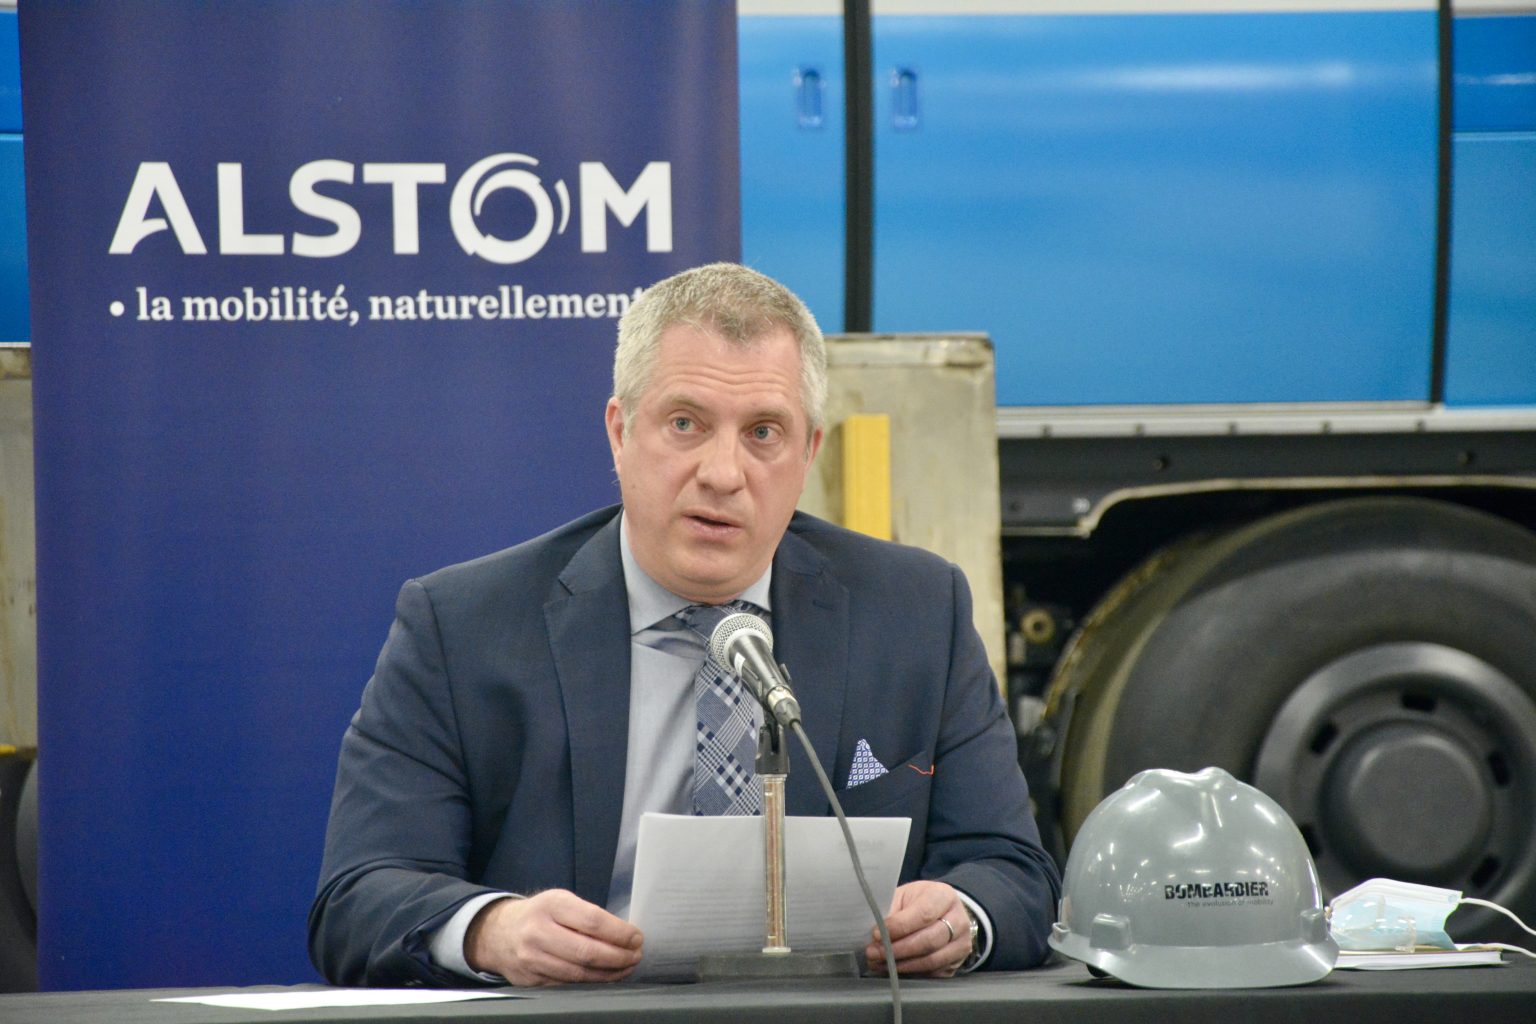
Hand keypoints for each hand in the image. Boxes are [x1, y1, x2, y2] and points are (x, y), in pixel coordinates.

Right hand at [464, 889, 642, 985]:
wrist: (498, 933)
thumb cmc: (540, 914)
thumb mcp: (560, 901)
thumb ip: (586, 915)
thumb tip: (623, 934)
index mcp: (551, 905)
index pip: (592, 921)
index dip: (619, 933)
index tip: (636, 938)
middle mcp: (538, 931)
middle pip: (587, 952)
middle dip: (618, 957)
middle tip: (636, 956)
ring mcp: (532, 958)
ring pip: (579, 973)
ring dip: (609, 973)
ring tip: (626, 968)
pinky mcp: (530, 979)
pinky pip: (567, 985)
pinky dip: (591, 983)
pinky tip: (605, 977)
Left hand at [864, 880, 971, 977]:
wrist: (942, 914)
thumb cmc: (918, 903)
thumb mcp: (905, 897)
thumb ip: (891, 912)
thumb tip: (875, 936)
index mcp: (944, 896)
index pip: (923, 914)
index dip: (899, 926)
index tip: (877, 934)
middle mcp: (959, 920)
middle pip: (929, 940)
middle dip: (898, 949)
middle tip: (874, 952)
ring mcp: (961, 944)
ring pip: (932, 960)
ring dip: (902, 965)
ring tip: (880, 962)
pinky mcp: (957, 963)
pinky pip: (933, 973)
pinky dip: (911, 973)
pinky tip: (894, 968)